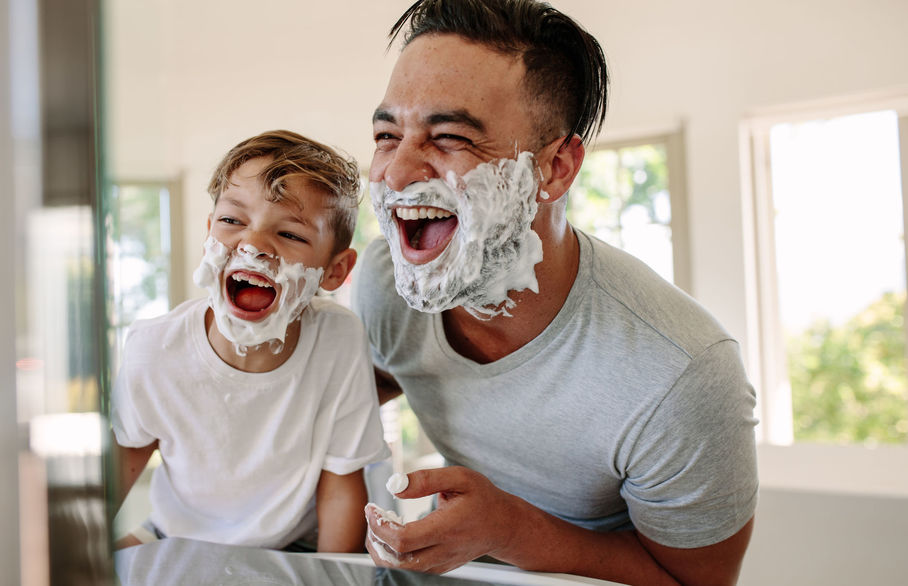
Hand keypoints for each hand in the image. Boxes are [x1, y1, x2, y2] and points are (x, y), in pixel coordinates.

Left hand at [364, 466, 520, 573]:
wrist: (504, 525)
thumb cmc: (483, 500)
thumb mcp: (461, 477)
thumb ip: (427, 479)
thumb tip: (397, 486)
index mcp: (447, 528)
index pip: (403, 539)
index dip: (380, 526)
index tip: (372, 509)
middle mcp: (443, 551)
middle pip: (396, 561)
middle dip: (375, 540)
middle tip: (374, 518)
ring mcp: (441, 563)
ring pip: (400, 568)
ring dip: (382, 549)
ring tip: (382, 525)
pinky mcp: (440, 567)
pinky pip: (410, 568)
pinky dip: (395, 554)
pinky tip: (397, 533)